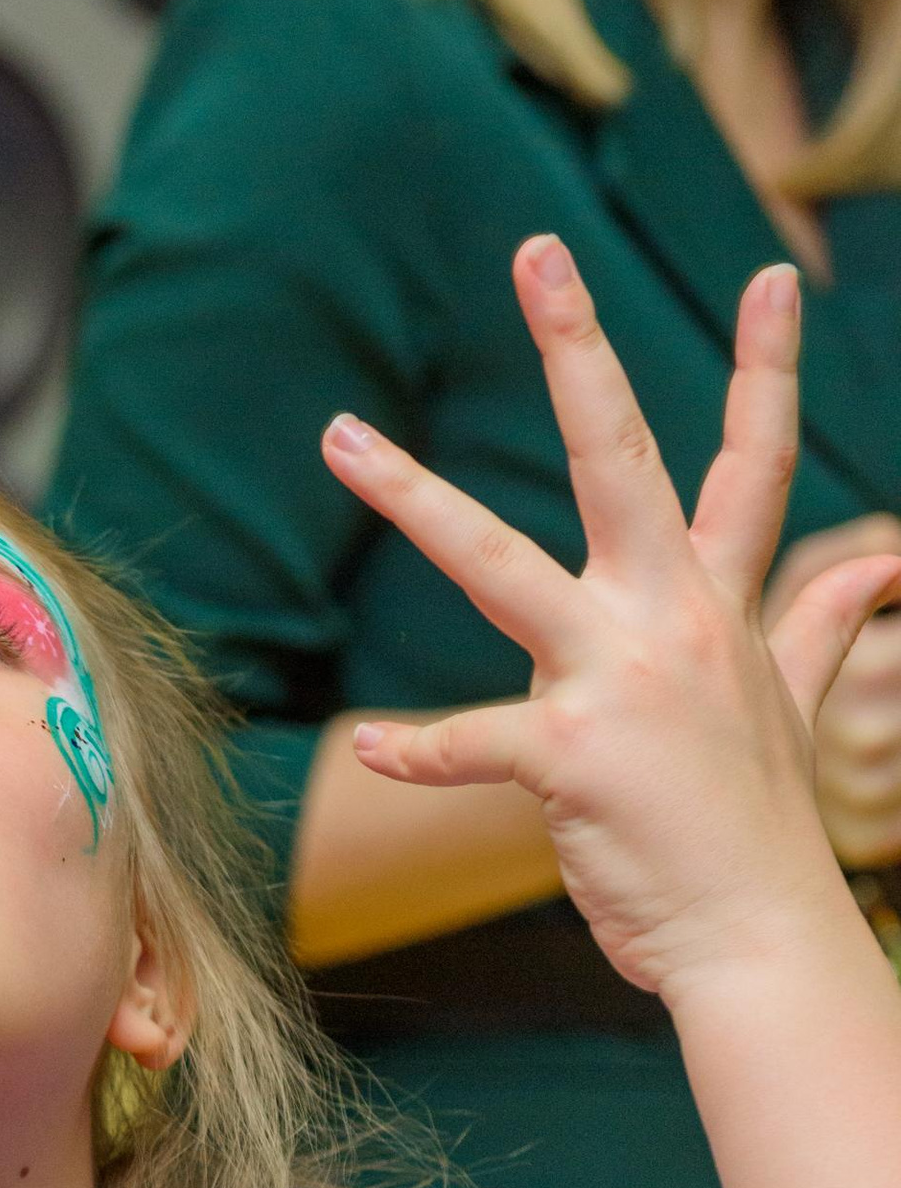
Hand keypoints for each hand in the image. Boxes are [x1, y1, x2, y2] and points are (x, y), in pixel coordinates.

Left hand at [319, 239, 900, 1002]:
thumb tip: (884, 563)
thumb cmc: (753, 828)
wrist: (758, 935)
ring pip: (500, 563)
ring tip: (342, 437)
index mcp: (718, 604)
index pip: (751, 464)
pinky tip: (372, 751)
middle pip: (619, 455)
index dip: (768, 369)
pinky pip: (473, 741)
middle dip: (579, 348)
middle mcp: (672, 619)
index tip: (775, 278)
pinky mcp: (572, 755)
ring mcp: (621, 679)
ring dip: (414, 498)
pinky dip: (419, 750)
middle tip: (538, 252)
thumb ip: (823, 624)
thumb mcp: (794, 707)